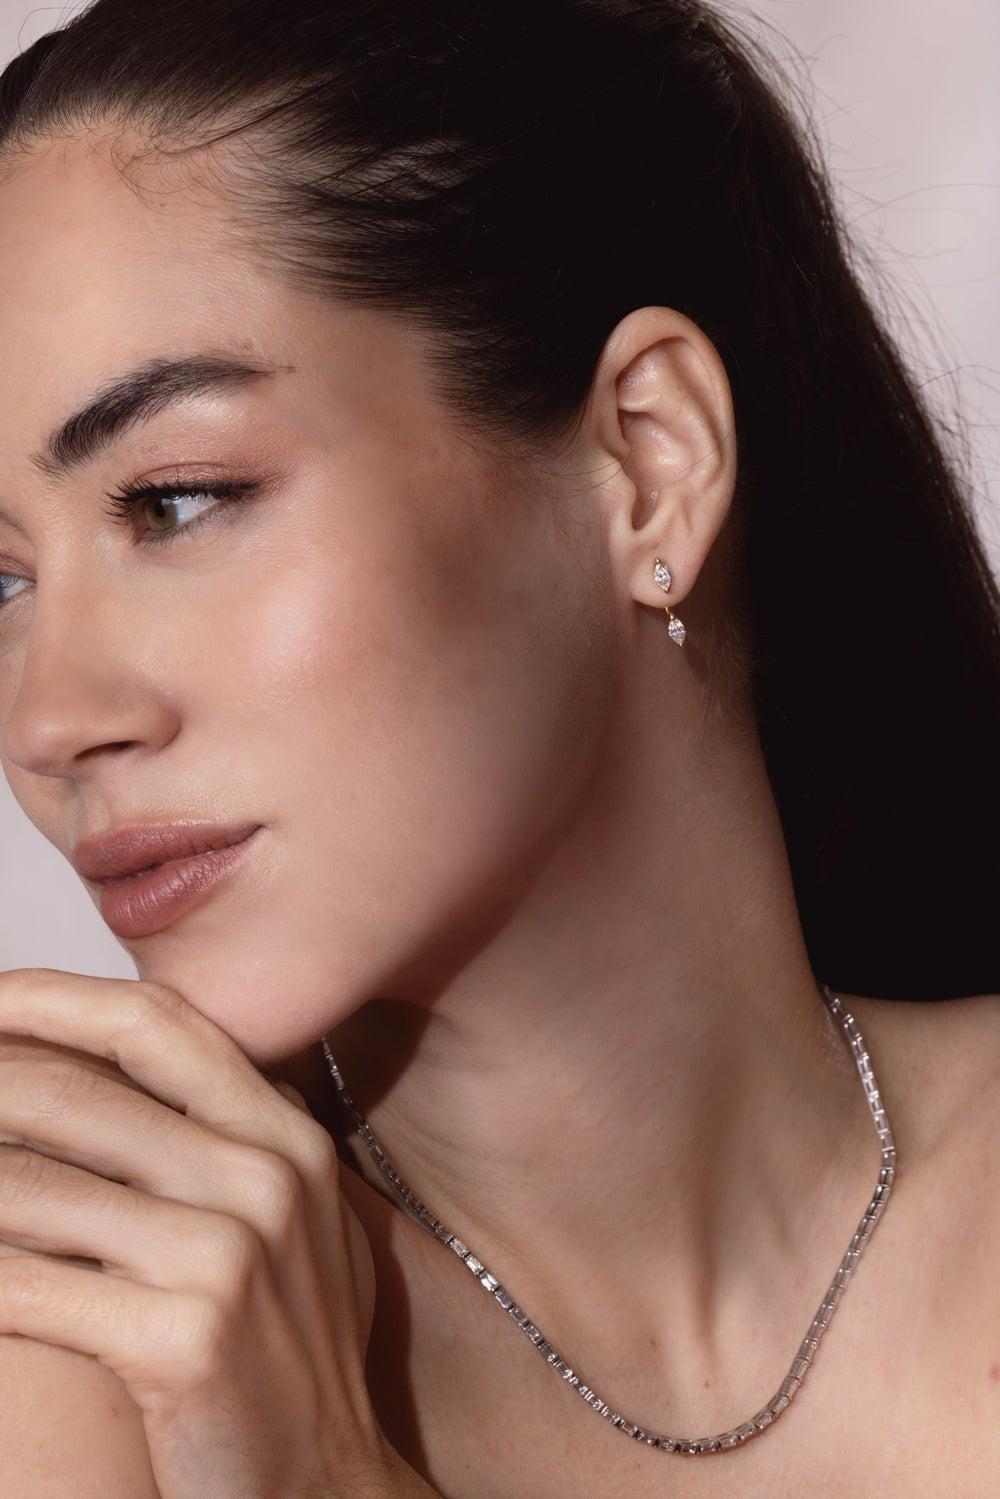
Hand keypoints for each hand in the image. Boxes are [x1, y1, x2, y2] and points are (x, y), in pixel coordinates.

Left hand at [0, 967, 424, 1497]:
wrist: (331, 1484)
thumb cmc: (291, 1354)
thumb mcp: (287, 1220)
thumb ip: (224, 1139)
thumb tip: (108, 1072)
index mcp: (286, 1135)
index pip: (159, 1022)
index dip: (54, 1000)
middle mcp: (264, 1176)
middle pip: (78, 1093)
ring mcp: (228, 1255)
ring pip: (32, 1186)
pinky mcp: (183, 1339)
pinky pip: (27, 1286)